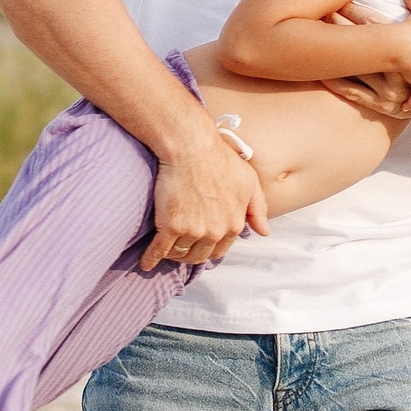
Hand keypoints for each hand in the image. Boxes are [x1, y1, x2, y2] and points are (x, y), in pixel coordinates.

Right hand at [140, 118, 267, 271]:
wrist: (191, 147)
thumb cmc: (220, 159)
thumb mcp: (249, 182)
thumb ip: (258, 209)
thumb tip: (264, 232)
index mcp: (234, 224)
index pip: (220, 249)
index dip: (209, 248)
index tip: (199, 244)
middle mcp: (215, 232)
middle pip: (199, 255)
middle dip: (190, 254)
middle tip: (181, 248)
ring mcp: (192, 231)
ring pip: (180, 254)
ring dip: (172, 255)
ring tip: (165, 250)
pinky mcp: (170, 227)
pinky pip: (158, 251)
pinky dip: (151, 259)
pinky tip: (146, 263)